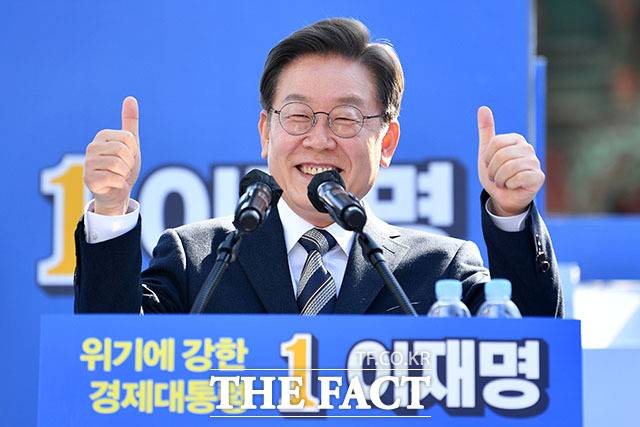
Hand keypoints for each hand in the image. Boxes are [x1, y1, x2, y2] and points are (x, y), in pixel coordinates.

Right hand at [84, 96, 140, 215]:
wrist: (117, 192)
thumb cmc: (123, 167)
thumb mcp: (131, 144)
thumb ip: (130, 122)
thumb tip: (131, 98)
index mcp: (102, 136)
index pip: (129, 138)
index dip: (134, 150)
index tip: (128, 157)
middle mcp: (92, 147)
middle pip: (123, 151)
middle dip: (130, 163)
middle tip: (124, 169)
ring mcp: (88, 163)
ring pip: (118, 165)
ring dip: (125, 174)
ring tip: (119, 176)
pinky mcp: (89, 179)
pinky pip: (114, 178)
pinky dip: (120, 183)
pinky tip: (115, 184)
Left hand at [477, 106, 543, 215]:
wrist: (503, 197)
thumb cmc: (496, 173)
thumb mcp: (486, 152)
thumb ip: (486, 130)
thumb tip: (483, 108)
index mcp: (515, 139)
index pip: (495, 143)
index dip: (487, 158)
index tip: (490, 165)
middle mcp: (527, 148)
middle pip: (501, 156)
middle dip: (493, 171)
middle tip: (496, 176)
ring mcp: (535, 162)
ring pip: (509, 168)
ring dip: (500, 179)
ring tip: (503, 182)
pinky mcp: (538, 176)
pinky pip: (518, 178)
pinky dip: (510, 185)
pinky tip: (513, 186)